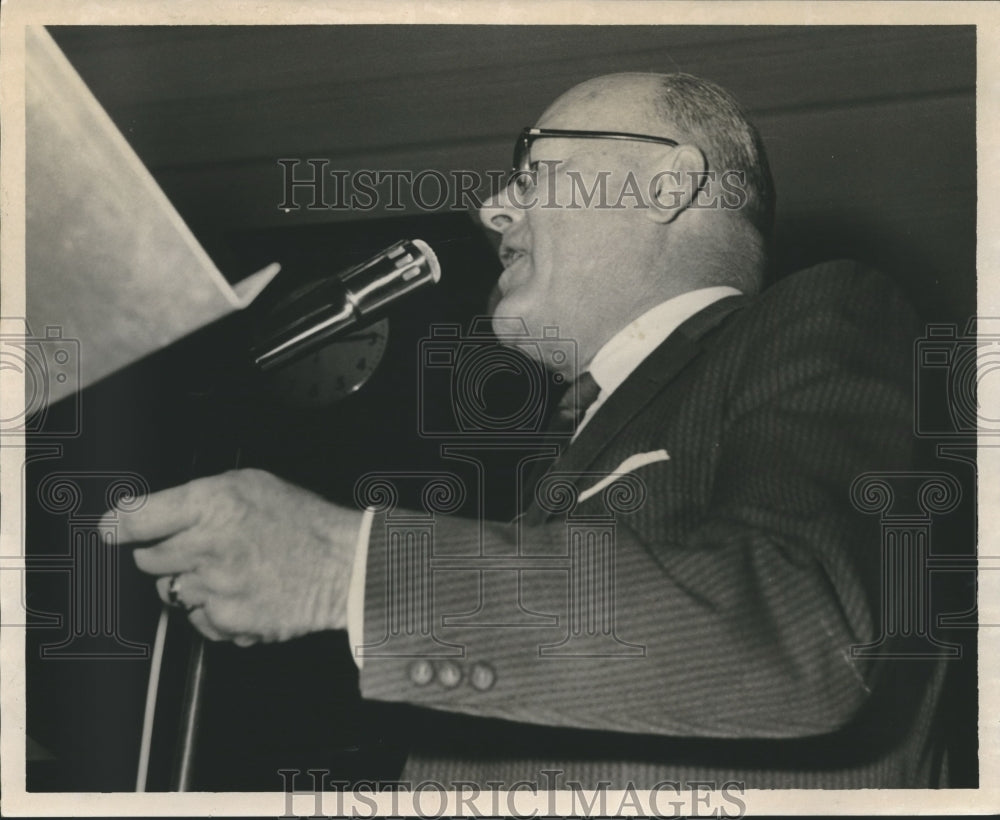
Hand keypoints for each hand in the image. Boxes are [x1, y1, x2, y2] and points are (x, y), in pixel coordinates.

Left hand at [104, 469, 362, 645]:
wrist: (343, 565)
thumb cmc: (303, 521)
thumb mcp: (252, 484)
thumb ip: (200, 497)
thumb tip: (152, 513)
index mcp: (211, 503)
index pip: (136, 517)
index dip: (118, 525)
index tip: (112, 530)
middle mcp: (207, 545)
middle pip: (147, 559)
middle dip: (164, 553)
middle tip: (196, 549)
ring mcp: (215, 587)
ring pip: (170, 592)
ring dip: (189, 583)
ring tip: (228, 572)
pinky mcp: (227, 620)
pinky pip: (198, 619)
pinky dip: (213, 611)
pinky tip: (241, 593)